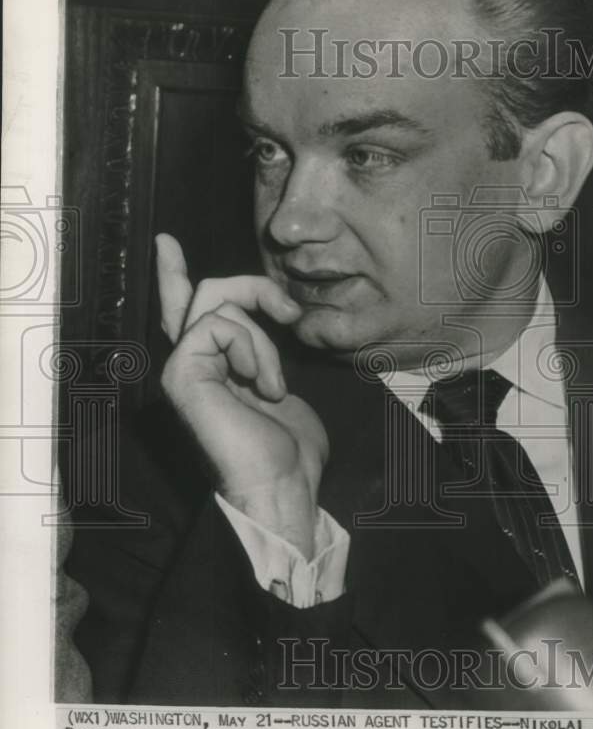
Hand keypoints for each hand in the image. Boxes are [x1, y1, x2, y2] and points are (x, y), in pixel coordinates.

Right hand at [155, 233, 327, 559]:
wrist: (282, 485)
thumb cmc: (290, 449)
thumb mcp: (281, 385)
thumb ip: (261, 353)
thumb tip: (273, 320)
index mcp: (210, 369)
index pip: (186, 312)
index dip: (174, 275)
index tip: (166, 243)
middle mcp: (189, 365)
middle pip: (205, 292)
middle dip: (254, 288)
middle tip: (288, 311)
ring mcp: (181, 368)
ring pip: (219, 305)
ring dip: (263, 343)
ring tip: (272, 387)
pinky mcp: (182, 373)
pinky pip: (218, 325)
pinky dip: (251, 349)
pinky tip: (259, 386)